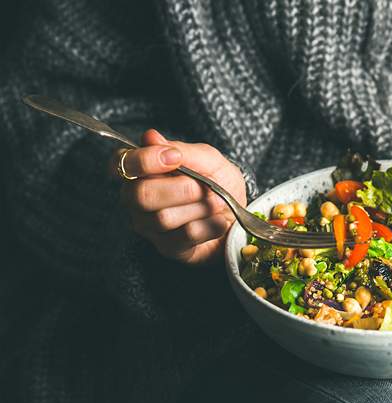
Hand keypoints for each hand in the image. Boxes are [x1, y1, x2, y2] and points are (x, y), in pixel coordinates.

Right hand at [117, 129, 245, 264]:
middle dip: (181, 189)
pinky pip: (186, 236)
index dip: (145, 160)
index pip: (122, 163)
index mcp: (141, 171)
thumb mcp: (209, 159)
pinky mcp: (168, 248)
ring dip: (201, 207)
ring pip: (164, 218)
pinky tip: (219, 221)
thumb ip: (182, 150)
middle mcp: (136, 199)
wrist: (240, 214)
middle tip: (205, 187)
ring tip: (216, 203)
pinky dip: (210, 225)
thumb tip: (150, 137)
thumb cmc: (219, 183)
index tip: (175, 158)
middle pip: (141, 195)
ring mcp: (149, 227)